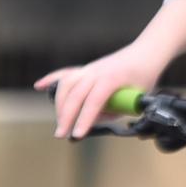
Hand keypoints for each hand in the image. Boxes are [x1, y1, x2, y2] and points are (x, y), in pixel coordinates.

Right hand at [36, 43, 170, 140]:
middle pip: (75, 94)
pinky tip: (38, 86)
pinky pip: (65, 73)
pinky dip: (51, 79)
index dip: (85, 119)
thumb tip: (93, 120)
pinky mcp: (86, 68)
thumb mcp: (134, 99)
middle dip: (66, 115)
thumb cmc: (144, 77)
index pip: (94, 101)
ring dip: (59, 104)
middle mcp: (97, 72)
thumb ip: (113, 111)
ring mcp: (89, 68)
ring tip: (60, 121)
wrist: (146, 52)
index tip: (77, 134)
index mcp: (112, 79)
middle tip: (62, 134)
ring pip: (66, 84)